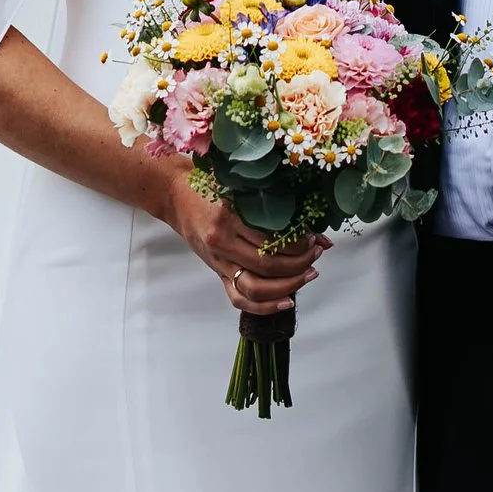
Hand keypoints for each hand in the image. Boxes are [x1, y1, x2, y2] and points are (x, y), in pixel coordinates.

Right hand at [146, 150, 323, 311]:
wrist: (176, 197)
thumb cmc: (209, 185)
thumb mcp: (240, 187)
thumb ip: (273, 205)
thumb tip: (316, 229)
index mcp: (228, 217)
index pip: (270, 240)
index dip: (297, 245)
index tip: (314, 239)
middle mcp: (222, 243)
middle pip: (267, 266)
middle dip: (299, 264)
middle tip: (316, 255)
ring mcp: (218, 262)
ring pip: (256, 288)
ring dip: (288, 286)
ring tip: (308, 275)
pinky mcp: (217, 273)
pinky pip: (240, 299)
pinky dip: (265, 306)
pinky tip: (287, 301)